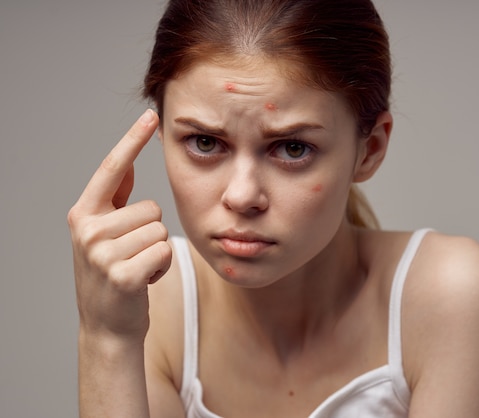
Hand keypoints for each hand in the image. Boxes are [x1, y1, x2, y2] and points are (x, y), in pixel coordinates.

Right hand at [68, 109, 171, 341]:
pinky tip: (144, 281)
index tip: (152, 116)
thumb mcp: (104, 235)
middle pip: (152, 208)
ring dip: (158, 251)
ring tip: (137, 268)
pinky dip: (162, 266)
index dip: (133, 140)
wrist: (107, 326)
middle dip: (151, 233)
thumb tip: (129, 162)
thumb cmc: (112, 275)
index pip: (112, 169)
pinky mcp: (122, 273)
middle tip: (132, 256)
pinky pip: (165, 251)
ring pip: (161, 229)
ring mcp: (102, 252)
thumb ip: (114, 200)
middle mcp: (88, 229)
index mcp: (83, 214)